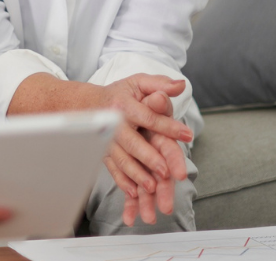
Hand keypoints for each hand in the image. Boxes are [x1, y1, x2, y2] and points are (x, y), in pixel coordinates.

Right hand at [9, 73, 189, 203]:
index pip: (149, 116)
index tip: (187, 134)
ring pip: (121, 159)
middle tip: (165, 171)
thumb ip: (160, 84)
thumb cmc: (121, 93)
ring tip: (152, 187)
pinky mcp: (103, 154)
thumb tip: (180, 85)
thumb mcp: (139, 82)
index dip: (168, 125)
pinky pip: (113, 169)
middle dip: (148, 157)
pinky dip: (122, 182)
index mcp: (125, 105)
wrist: (89, 104)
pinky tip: (134, 193)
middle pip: (131, 142)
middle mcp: (113, 124)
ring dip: (136, 174)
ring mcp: (107, 141)